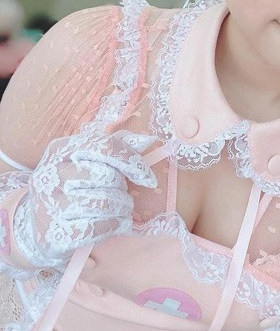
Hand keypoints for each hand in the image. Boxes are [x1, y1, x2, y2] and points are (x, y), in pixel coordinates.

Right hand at [15, 130, 157, 267]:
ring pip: (104, 202)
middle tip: (121, 194)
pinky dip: (115, 226)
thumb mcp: (90, 160)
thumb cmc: (72, 186)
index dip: (132, 161)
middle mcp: (51, 173)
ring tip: (121, 209)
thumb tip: (148, 140)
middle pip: (107, 175)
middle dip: (122, 187)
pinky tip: (118, 224)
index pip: (106, 146)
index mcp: (62, 149)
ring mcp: (49, 203)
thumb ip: (118, 146)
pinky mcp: (53, 233)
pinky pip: (97, 227)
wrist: (37, 225)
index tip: (147, 178)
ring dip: (122, 208)